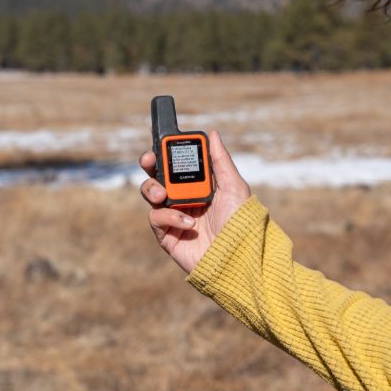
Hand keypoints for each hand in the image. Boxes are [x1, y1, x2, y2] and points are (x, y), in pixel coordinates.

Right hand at [139, 130, 251, 272]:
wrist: (238, 257)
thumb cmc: (241, 222)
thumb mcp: (234, 186)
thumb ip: (220, 161)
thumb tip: (213, 133)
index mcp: (200, 185)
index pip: (178, 164)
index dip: (167, 153)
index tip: (161, 144)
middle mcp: (185, 199)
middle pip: (158, 176)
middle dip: (150, 165)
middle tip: (149, 160)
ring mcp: (174, 217)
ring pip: (151, 195)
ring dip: (152, 189)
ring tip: (163, 195)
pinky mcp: (167, 236)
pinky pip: (156, 219)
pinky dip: (169, 217)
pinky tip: (188, 222)